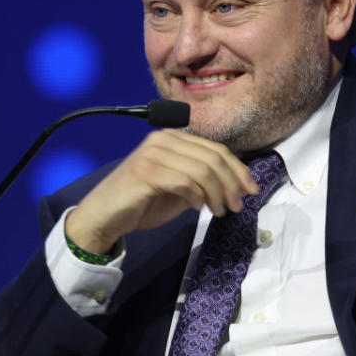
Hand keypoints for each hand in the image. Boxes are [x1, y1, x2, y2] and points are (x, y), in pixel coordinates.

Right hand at [64, 129, 258, 253]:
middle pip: (213, 157)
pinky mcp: (146, 171)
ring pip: (202, 170)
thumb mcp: (180, 189)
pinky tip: (199, 208)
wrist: (104, 217)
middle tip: (238, 205)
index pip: (216, 149)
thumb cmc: (142, 203)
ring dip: (218, 193)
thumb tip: (237, 185)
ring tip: (222, 211)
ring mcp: (153, 153)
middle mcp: (164, 139)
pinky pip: (184, 181)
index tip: (251, 190)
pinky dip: (197, 196)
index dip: (238, 170)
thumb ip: (203, 180)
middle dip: (232, 183)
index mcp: (173, 138)